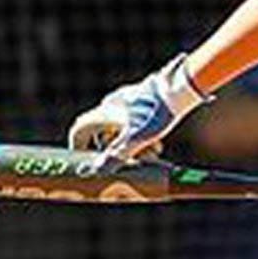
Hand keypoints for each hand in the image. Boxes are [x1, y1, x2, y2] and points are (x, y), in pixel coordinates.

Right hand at [67, 54, 212, 159]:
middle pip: (103, 132)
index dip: (78, 146)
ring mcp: (126, 98)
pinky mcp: (142, 96)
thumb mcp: (136, 139)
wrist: (179, 88)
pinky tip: (157, 141)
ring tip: (153, 153)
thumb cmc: (156, 113)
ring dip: (132, 144)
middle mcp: (111, 103)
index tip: (85, 159)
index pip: (79, 130)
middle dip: (117, 150)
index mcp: (104, 112)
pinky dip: (141, 133)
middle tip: (132, 161)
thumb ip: (117, 155)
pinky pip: (134, 119)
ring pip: (121, 127)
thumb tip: (96, 170)